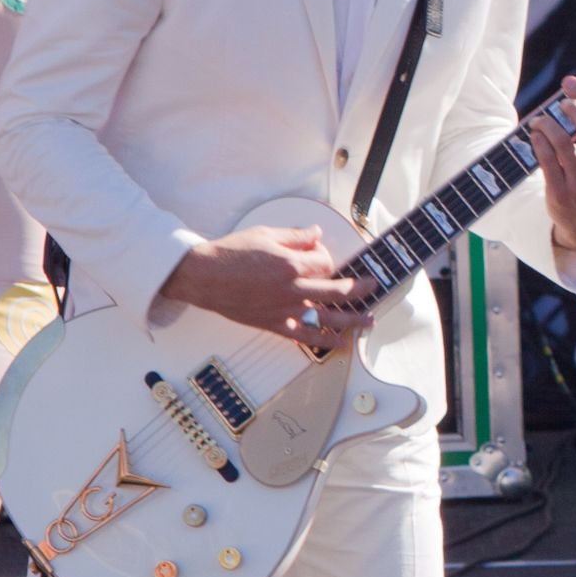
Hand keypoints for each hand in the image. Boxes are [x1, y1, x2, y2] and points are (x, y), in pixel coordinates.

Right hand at [162, 225, 374, 343]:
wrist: (203, 276)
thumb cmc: (229, 254)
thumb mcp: (266, 234)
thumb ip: (295, 235)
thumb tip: (315, 233)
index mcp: (291, 264)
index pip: (325, 262)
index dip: (327, 256)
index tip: (321, 255)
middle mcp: (292, 289)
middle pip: (338, 290)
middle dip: (359, 288)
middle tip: (372, 286)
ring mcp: (285, 309)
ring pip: (327, 317)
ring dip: (352, 320)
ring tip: (369, 321)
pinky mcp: (274, 324)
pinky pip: (304, 335)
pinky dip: (324, 341)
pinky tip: (339, 343)